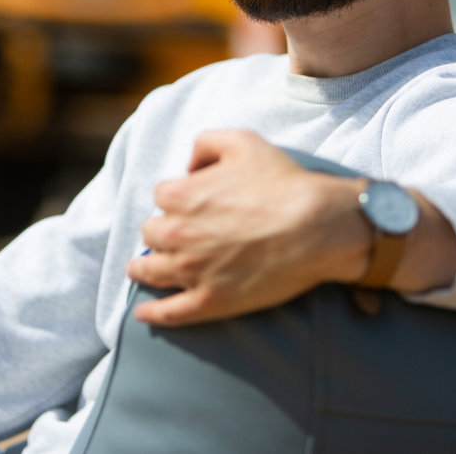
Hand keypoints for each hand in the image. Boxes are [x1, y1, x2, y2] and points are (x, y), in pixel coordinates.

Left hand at [126, 130, 370, 326]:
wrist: (316, 226)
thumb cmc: (283, 182)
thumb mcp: (242, 141)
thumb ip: (206, 143)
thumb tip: (189, 166)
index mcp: (180, 195)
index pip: (161, 196)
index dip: (175, 199)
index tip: (187, 205)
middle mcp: (177, 234)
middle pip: (152, 233)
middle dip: (161, 232)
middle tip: (173, 235)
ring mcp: (192, 271)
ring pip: (151, 270)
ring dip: (142, 268)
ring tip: (139, 269)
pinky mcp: (209, 301)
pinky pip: (169, 312)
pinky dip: (152, 313)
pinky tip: (142, 313)